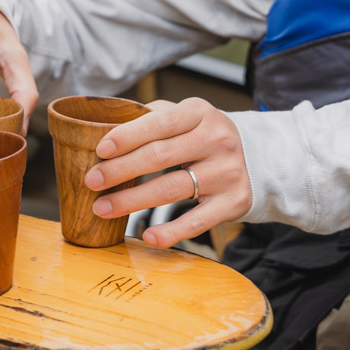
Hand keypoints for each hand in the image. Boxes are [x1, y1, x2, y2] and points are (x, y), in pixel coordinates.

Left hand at [83, 98, 251, 248]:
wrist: (257, 159)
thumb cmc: (204, 136)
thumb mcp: (186, 116)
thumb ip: (152, 117)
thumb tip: (105, 127)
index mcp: (200, 112)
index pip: (158, 123)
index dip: (127, 137)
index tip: (100, 150)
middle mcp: (217, 140)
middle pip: (159, 157)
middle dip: (120, 171)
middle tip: (92, 182)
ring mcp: (226, 172)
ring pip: (171, 189)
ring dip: (131, 201)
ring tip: (103, 208)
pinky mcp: (233, 202)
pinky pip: (196, 221)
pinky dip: (170, 232)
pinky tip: (147, 236)